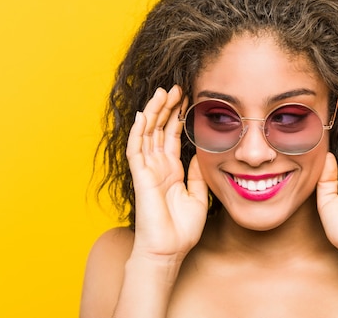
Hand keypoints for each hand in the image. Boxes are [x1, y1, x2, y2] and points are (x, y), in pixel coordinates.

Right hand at [126, 85, 207, 260]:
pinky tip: (145, 114)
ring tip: (162, 92)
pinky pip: (137, 150)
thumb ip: (197, 174)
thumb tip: (200, 154)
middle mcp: (157, 167)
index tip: (187, 98)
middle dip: (167, 108)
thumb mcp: (198, 195)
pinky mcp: (140, 177)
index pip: (173, 136)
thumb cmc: (182, 229)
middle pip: (160, 130)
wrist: (169, 251)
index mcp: (171, 170)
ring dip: (154, 112)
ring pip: (147, 134)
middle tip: (176, 87)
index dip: (178, 117)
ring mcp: (147, 171)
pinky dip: (139, 131)